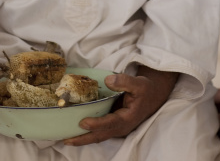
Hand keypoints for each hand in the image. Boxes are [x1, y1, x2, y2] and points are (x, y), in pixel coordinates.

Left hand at [63, 66, 177, 146]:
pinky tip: (77, 130)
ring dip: (83, 138)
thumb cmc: (145, 90)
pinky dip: (88, 132)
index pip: (109, 123)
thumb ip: (124, 81)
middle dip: (83, 139)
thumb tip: (108, 80)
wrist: (153, 96)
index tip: (82, 122)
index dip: (96, 124)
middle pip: (100, 135)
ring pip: (98, 135)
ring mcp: (117, 128)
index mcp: (127, 118)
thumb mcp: (138, 83)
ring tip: (66, 138)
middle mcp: (120, 127)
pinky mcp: (113, 124)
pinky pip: (99, 131)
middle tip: (66, 139)